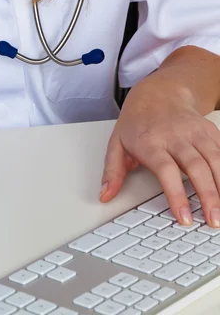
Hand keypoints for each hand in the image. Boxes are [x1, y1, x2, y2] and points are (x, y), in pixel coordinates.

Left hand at [100, 81, 219, 227]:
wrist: (158, 93)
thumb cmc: (136, 123)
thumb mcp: (116, 145)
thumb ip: (112, 173)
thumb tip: (105, 196)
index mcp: (151, 142)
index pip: (166, 171)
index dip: (176, 195)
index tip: (184, 217)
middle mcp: (176, 136)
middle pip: (196, 167)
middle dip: (208, 196)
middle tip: (213, 221)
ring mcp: (195, 132)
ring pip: (215, 160)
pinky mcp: (210, 131)